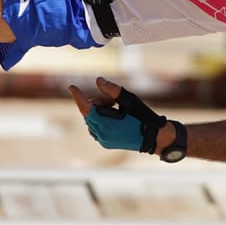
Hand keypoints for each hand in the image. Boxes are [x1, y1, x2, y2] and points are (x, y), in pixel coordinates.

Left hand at [67, 78, 184, 159]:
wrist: (153, 137)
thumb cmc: (142, 116)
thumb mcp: (129, 100)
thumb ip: (112, 90)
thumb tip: (98, 81)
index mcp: (105, 124)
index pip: (86, 107)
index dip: (78, 96)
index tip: (72, 87)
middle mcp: (101, 134)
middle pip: (90, 112)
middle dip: (98, 103)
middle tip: (114, 101)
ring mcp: (103, 140)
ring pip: (92, 120)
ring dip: (100, 112)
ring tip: (117, 110)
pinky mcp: (106, 143)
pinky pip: (96, 128)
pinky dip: (101, 120)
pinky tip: (115, 118)